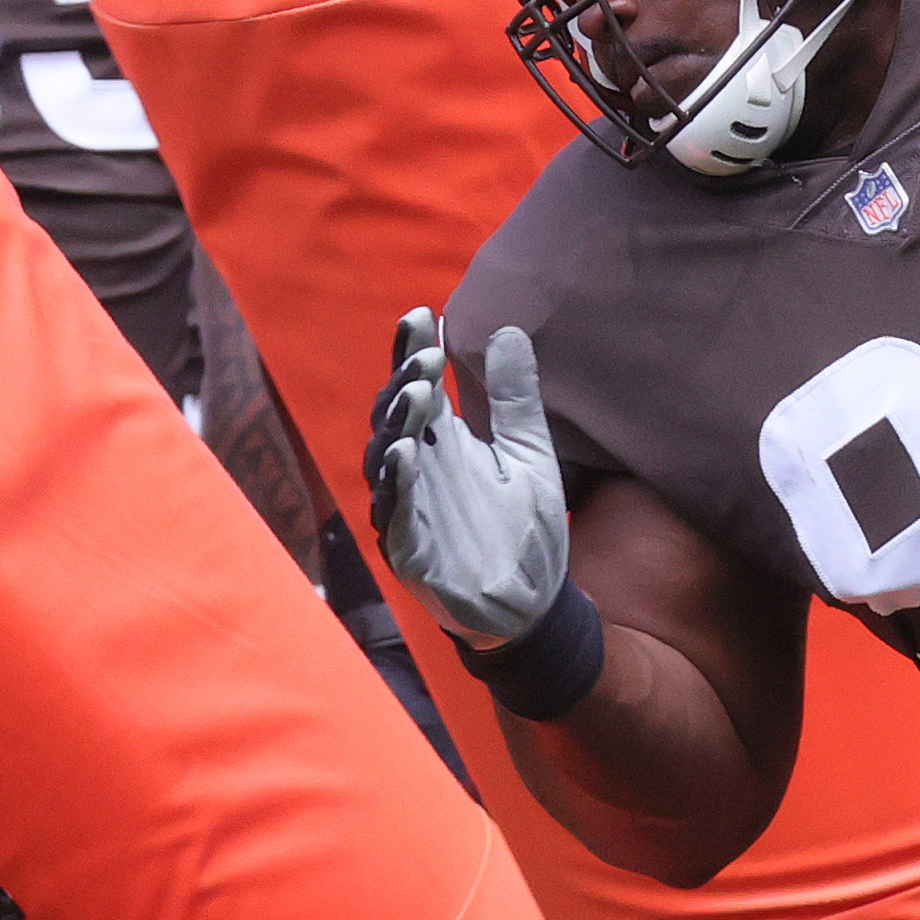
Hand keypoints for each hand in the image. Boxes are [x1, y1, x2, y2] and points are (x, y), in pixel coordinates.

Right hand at [362, 309, 571, 652]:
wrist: (533, 605)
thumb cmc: (525, 529)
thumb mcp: (529, 453)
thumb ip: (515, 397)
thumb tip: (509, 329)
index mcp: (441, 442)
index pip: (416, 385)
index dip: (412, 351)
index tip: (423, 314)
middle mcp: (417, 469)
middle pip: (394, 415)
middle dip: (405, 382)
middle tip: (426, 355)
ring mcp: (408, 508)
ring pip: (385, 459)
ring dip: (398, 425)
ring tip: (419, 394)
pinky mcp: (409, 549)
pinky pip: (396, 511)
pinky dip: (399, 482)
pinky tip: (407, 453)